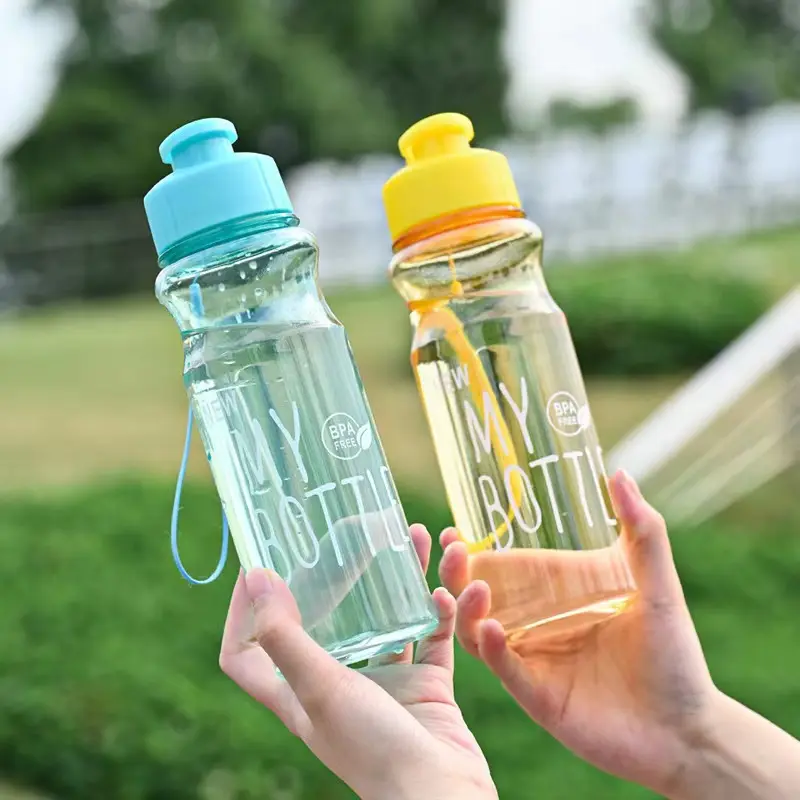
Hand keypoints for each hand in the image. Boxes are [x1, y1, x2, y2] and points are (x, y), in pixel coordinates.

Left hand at [220, 524, 496, 799]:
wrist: (442, 796)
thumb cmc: (373, 751)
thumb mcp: (319, 689)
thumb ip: (285, 636)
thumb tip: (254, 577)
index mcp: (297, 694)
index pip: (247, 651)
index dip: (242, 612)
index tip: (254, 566)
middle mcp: (336, 686)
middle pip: (328, 619)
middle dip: (339, 575)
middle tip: (349, 533)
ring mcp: (384, 685)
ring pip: (389, 618)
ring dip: (403, 579)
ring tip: (418, 536)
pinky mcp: (425, 686)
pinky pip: (432, 636)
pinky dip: (439, 611)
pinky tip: (445, 589)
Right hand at [439, 470, 717, 797]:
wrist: (688, 729)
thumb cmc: (675, 656)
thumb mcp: (658, 585)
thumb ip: (642, 531)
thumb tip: (618, 472)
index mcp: (558, 598)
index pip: (504, 568)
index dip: (474, 551)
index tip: (452, 531)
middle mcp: (538, 626)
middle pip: (480, 597)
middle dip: (458, 574)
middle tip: (453, 551)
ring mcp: (535, 661)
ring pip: (479, 631)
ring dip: (469, 608)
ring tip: (476, 586)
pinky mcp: (538, 695)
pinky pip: (505, 669)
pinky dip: (494, 648)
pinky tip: (493, 629)